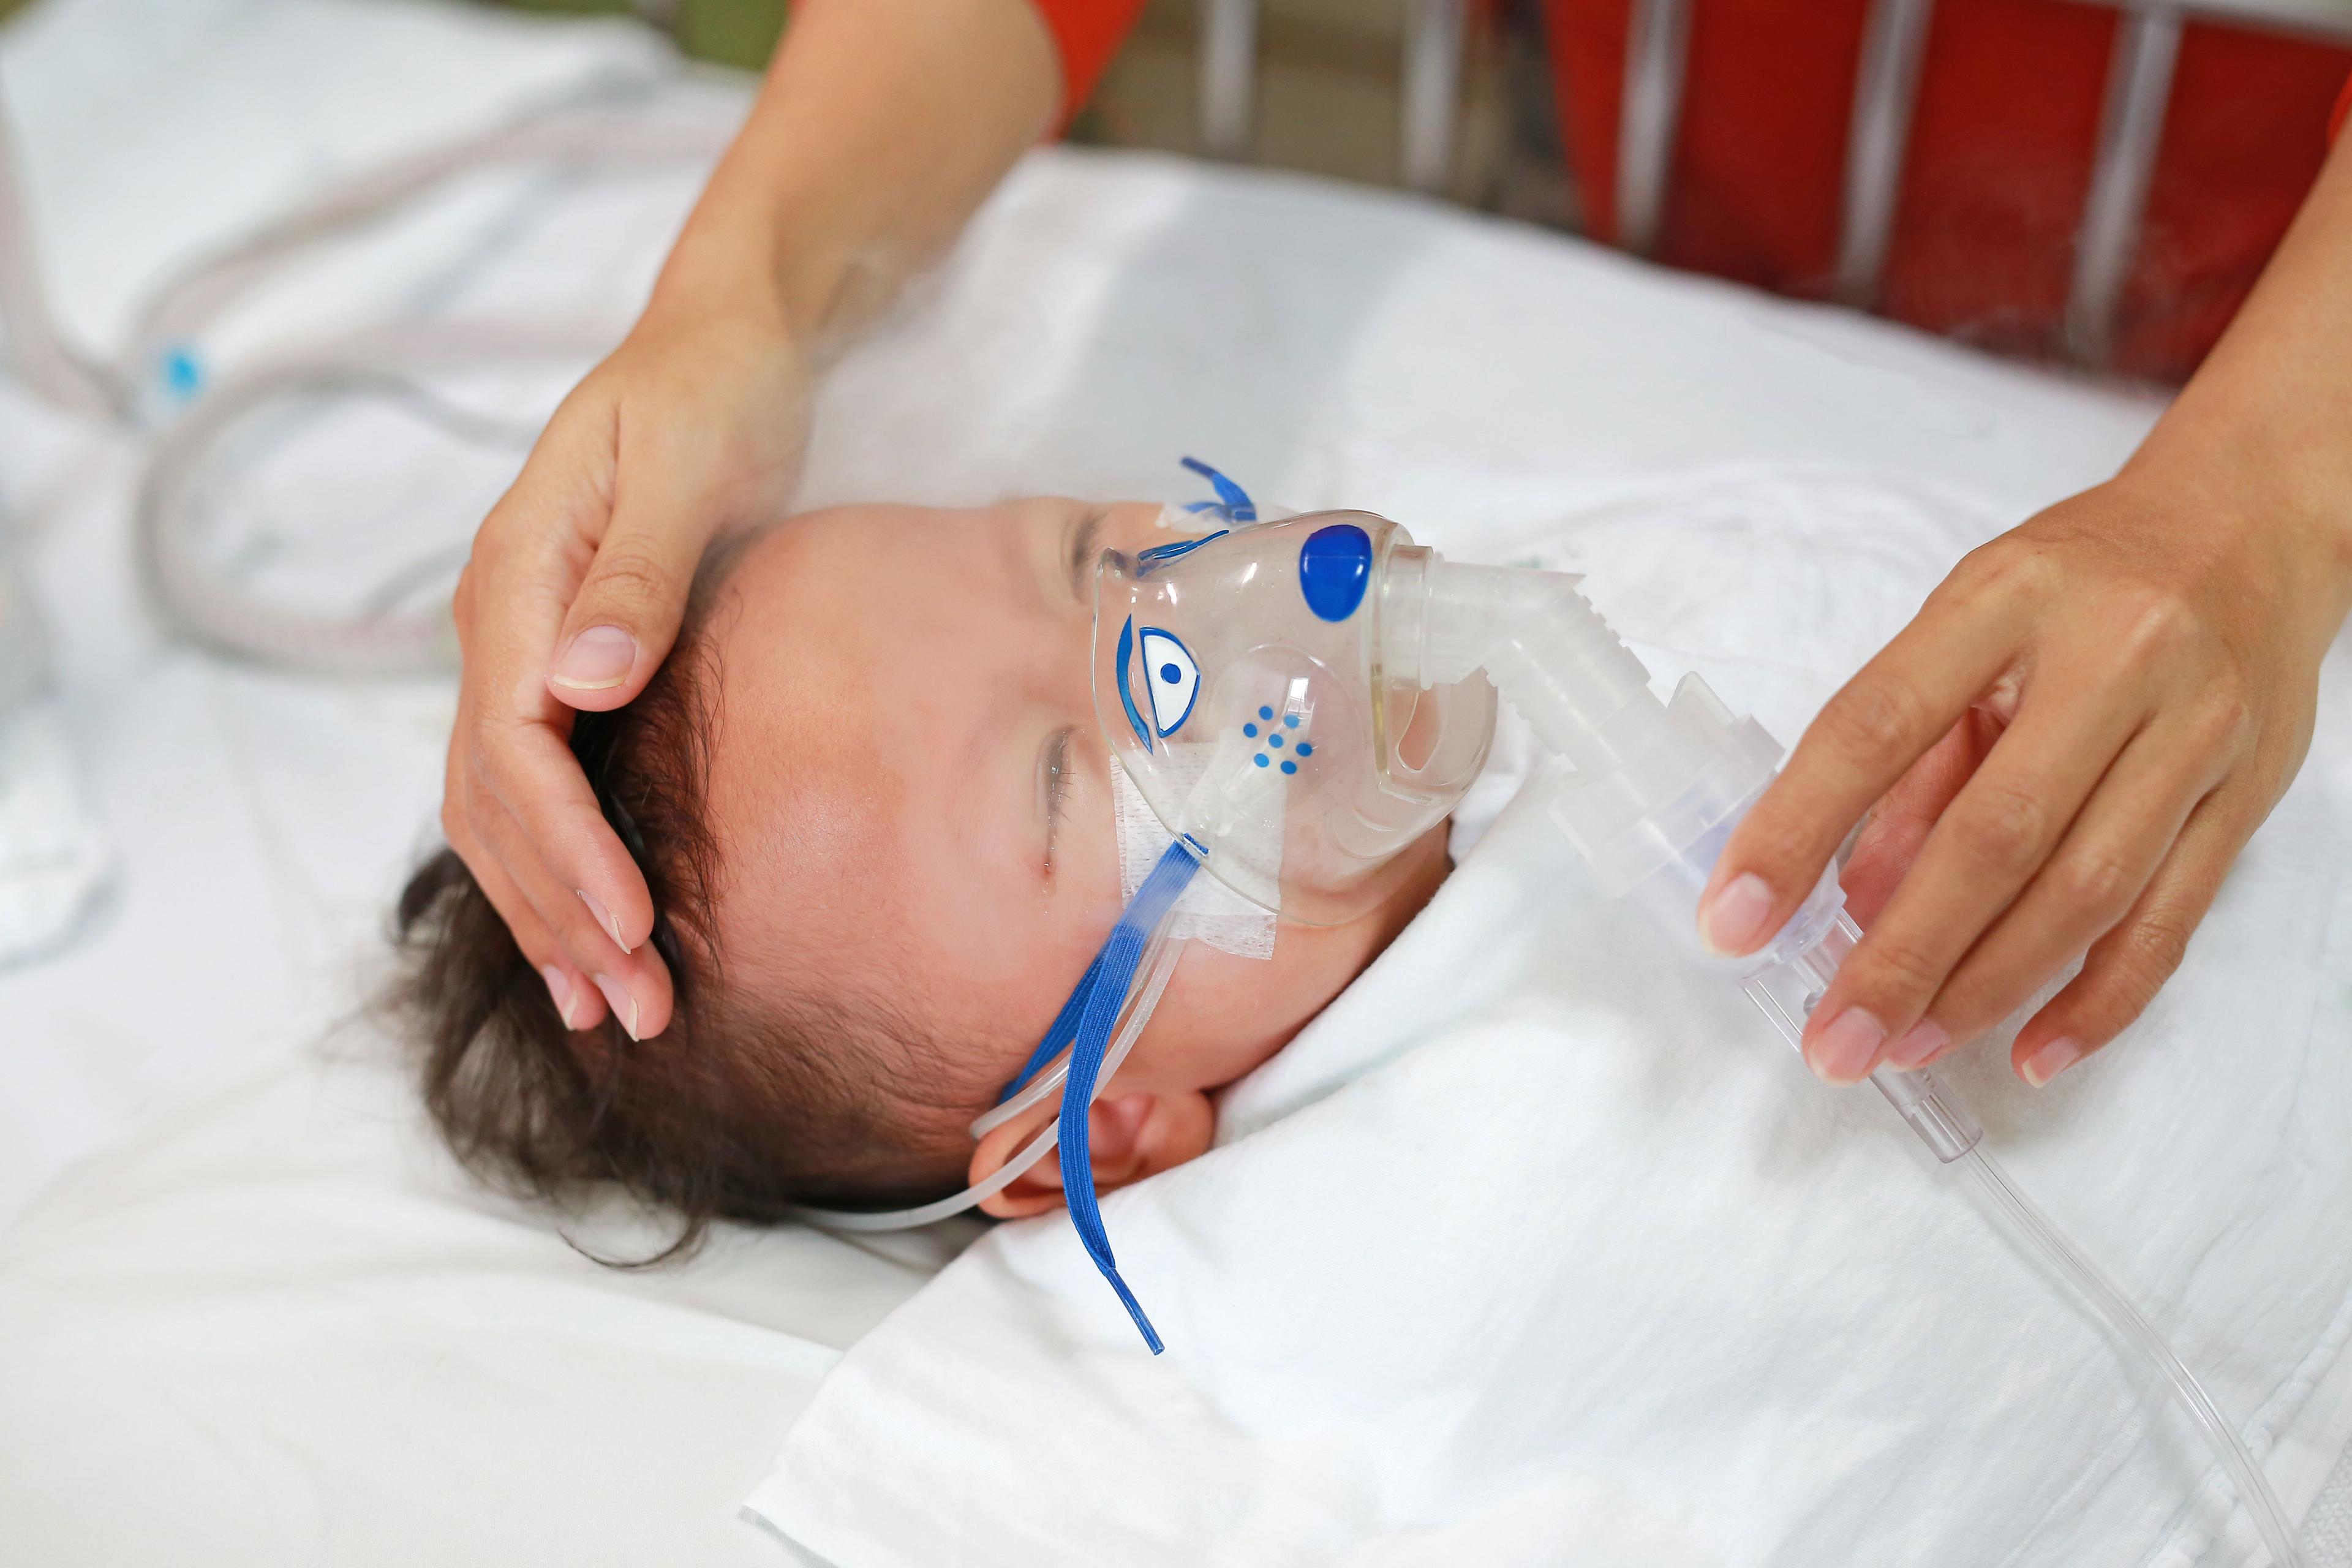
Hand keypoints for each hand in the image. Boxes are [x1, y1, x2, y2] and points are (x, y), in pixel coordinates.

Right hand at [443, 296, 809, 1037]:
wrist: (723, 348)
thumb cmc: (715, 392)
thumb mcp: (688, 462)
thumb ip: (636, 570)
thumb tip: (582, 680)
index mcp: (516, 581)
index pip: (513, 746)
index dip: (567, 846)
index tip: (632, 925)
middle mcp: (501, 627)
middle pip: (497, 803)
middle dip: (561, 913)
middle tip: (638, 1012)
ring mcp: (525, 654)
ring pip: (503, 816)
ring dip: (552, 917)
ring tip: (613, 1014)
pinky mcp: (567, 674)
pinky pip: (537, 795)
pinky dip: (559, 877)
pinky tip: (596, 946)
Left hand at [1698, 463, 2351, 1087]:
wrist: (2250, 524)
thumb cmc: (2083, 578)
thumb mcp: (1969, 622)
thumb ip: (1907, 754)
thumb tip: (1845, 897)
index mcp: (2007, 599)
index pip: (1876, 726)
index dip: (1795, 830)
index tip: (1734, 919)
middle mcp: (2114, 658)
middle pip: (1994, 835)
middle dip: (1901, 955)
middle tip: (1834, 1041)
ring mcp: (2196, 729)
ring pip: (2085, 891)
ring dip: (1985, 989)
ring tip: (1906, 1047)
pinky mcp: (2249, 793)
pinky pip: (2169, 920)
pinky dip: (2097, 999)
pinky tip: (2032, 1051)